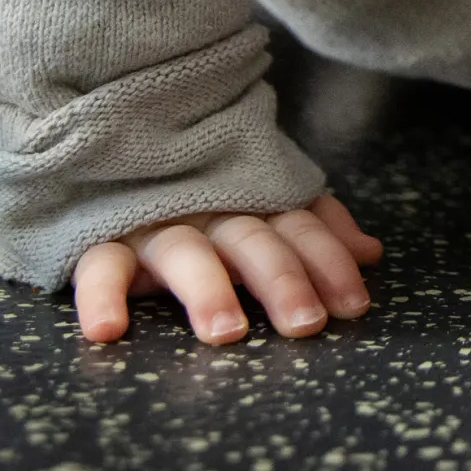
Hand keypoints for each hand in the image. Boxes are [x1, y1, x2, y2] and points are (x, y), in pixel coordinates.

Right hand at [73, 194, 383, 343]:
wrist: (108, 139)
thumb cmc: (201, 187)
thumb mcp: (263, 200)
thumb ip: (315, 227)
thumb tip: (371, 252)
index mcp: (252, 200)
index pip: (300, 227)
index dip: (328, 262)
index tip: (353, 306)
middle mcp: (208, 209)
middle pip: (252, 240)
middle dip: (282, 279)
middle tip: (304, 323)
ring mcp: (154, 221)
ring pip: (185, 253)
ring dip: (207, 289)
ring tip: (226, 331)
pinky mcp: (99, 237)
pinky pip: (99, 265)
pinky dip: (101, 295)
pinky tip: (107, 330)